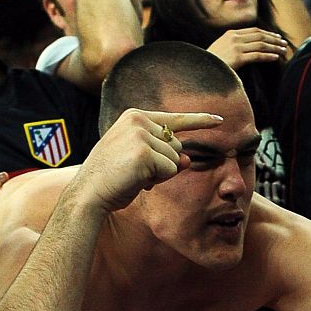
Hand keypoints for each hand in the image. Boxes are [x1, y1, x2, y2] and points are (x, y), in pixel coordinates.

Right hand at [74, 109, 218, 211]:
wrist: (90, 192)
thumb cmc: (115, 179)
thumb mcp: (144, 164)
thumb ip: (167, 156)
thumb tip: (187, 159)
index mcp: (134, 117)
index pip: (175, 119)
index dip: (200, 121)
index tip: (220, 120)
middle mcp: (138, 120)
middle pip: (177, 146)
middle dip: (164, 164)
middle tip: (136, 171)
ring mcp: (140, 134)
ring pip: (175, 159)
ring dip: (160, 174)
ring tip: (134, 175)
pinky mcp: (144, 152)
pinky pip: (170, 170)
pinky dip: (158, 180)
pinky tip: (137, 180)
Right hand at [207, 26, 291, 67]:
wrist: (203, 68)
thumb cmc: (214, 61)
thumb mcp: (223, 47)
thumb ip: (235, 43)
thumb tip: (250, 45)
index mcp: (231, 33)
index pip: (254, 31)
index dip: (268, 33)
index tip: (277, 37)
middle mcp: (234, 38)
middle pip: (260, 36)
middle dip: (274, 40)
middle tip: (284, 44)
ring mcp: (236, 47)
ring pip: (261, 45)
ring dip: (274, 48)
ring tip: (283, 51)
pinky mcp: (238, 57)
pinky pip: (257, 55)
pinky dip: (268, 56)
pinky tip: (276, 58)